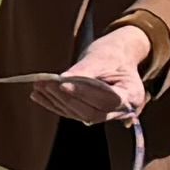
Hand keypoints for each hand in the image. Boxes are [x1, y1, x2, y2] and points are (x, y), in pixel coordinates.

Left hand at [28, 26, 150, 127]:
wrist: (117, 58)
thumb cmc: (113, 54)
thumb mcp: (103, 56)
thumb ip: (86, 70)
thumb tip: (64, 78)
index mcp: (131, 94)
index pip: (108, 99)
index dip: (84, 94)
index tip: (63, 84)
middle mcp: (122, 110)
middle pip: (92, 111)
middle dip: (67, 98)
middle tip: (46, 84)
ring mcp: (107, 115)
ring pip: (80, 114)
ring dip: (57, 101)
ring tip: (38, 87)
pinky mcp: (92, 115)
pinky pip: (72, 113)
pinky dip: (54, 104)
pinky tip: (38, 95)